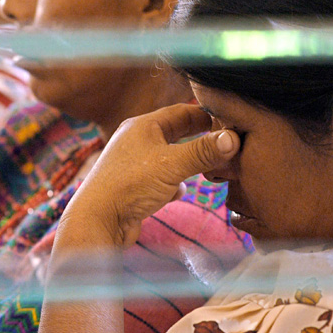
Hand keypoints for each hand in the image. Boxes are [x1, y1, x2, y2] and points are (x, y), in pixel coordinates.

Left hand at [58, 103, 240, 247]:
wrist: (98, 221)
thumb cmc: (130, 185)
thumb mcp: (172, 164)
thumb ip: (204, 151)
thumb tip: (233, 139)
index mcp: (143, 125)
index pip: (181, 111)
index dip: (206, 115)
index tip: (228, 121)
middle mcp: (137, 141)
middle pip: (176, 134)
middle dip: (199, 139)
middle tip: (224, 144)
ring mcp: (134, 164)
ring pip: (169, 158)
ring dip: (188, 162)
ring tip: (210, 168)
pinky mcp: (134, 187)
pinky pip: (161, 179)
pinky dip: (174, 183)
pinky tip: (180, 192)